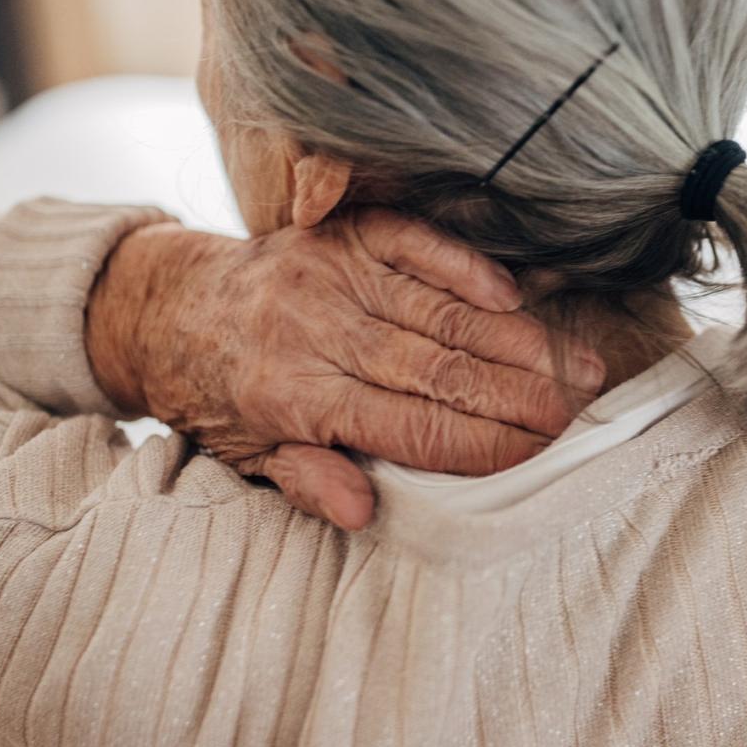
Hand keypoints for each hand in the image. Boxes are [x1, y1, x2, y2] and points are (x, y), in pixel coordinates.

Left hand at [86, 209, 604, 528]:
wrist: (163, 306)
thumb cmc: (213, 393)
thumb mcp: (244, 455)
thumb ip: (305, 479)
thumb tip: (363, 512)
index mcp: (292, 396)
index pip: (410, 428)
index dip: (481, 444)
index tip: (539, 455)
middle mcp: (315, 331)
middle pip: (438, 370)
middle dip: (519, 396)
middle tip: (582, 415)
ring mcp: (328, 275)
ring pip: (438, 312)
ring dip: (513, 340)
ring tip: (574, 364)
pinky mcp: (337, 235)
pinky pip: (411, 245)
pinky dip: (463, 268)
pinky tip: (510, 294)